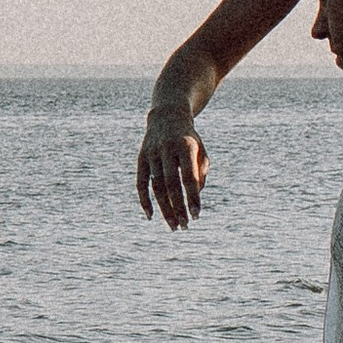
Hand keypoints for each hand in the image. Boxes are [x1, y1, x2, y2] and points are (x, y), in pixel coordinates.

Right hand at [137, 107, 208, 227]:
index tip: (197, 215)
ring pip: (156, 187)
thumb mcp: (200, 150)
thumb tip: (196, 196)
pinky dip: (144, 201)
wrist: (167, 116)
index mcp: (185, 147)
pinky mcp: (141, 158)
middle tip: (184, 226)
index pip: (189, 177)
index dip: (192, 197)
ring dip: (164, 209)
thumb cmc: (189, 139)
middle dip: (178, 207)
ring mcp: (151, 154)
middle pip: (171, 185)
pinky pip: (141, 183)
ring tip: (173, 226)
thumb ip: (201, 171)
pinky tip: (150, 216)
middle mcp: (167, 150)